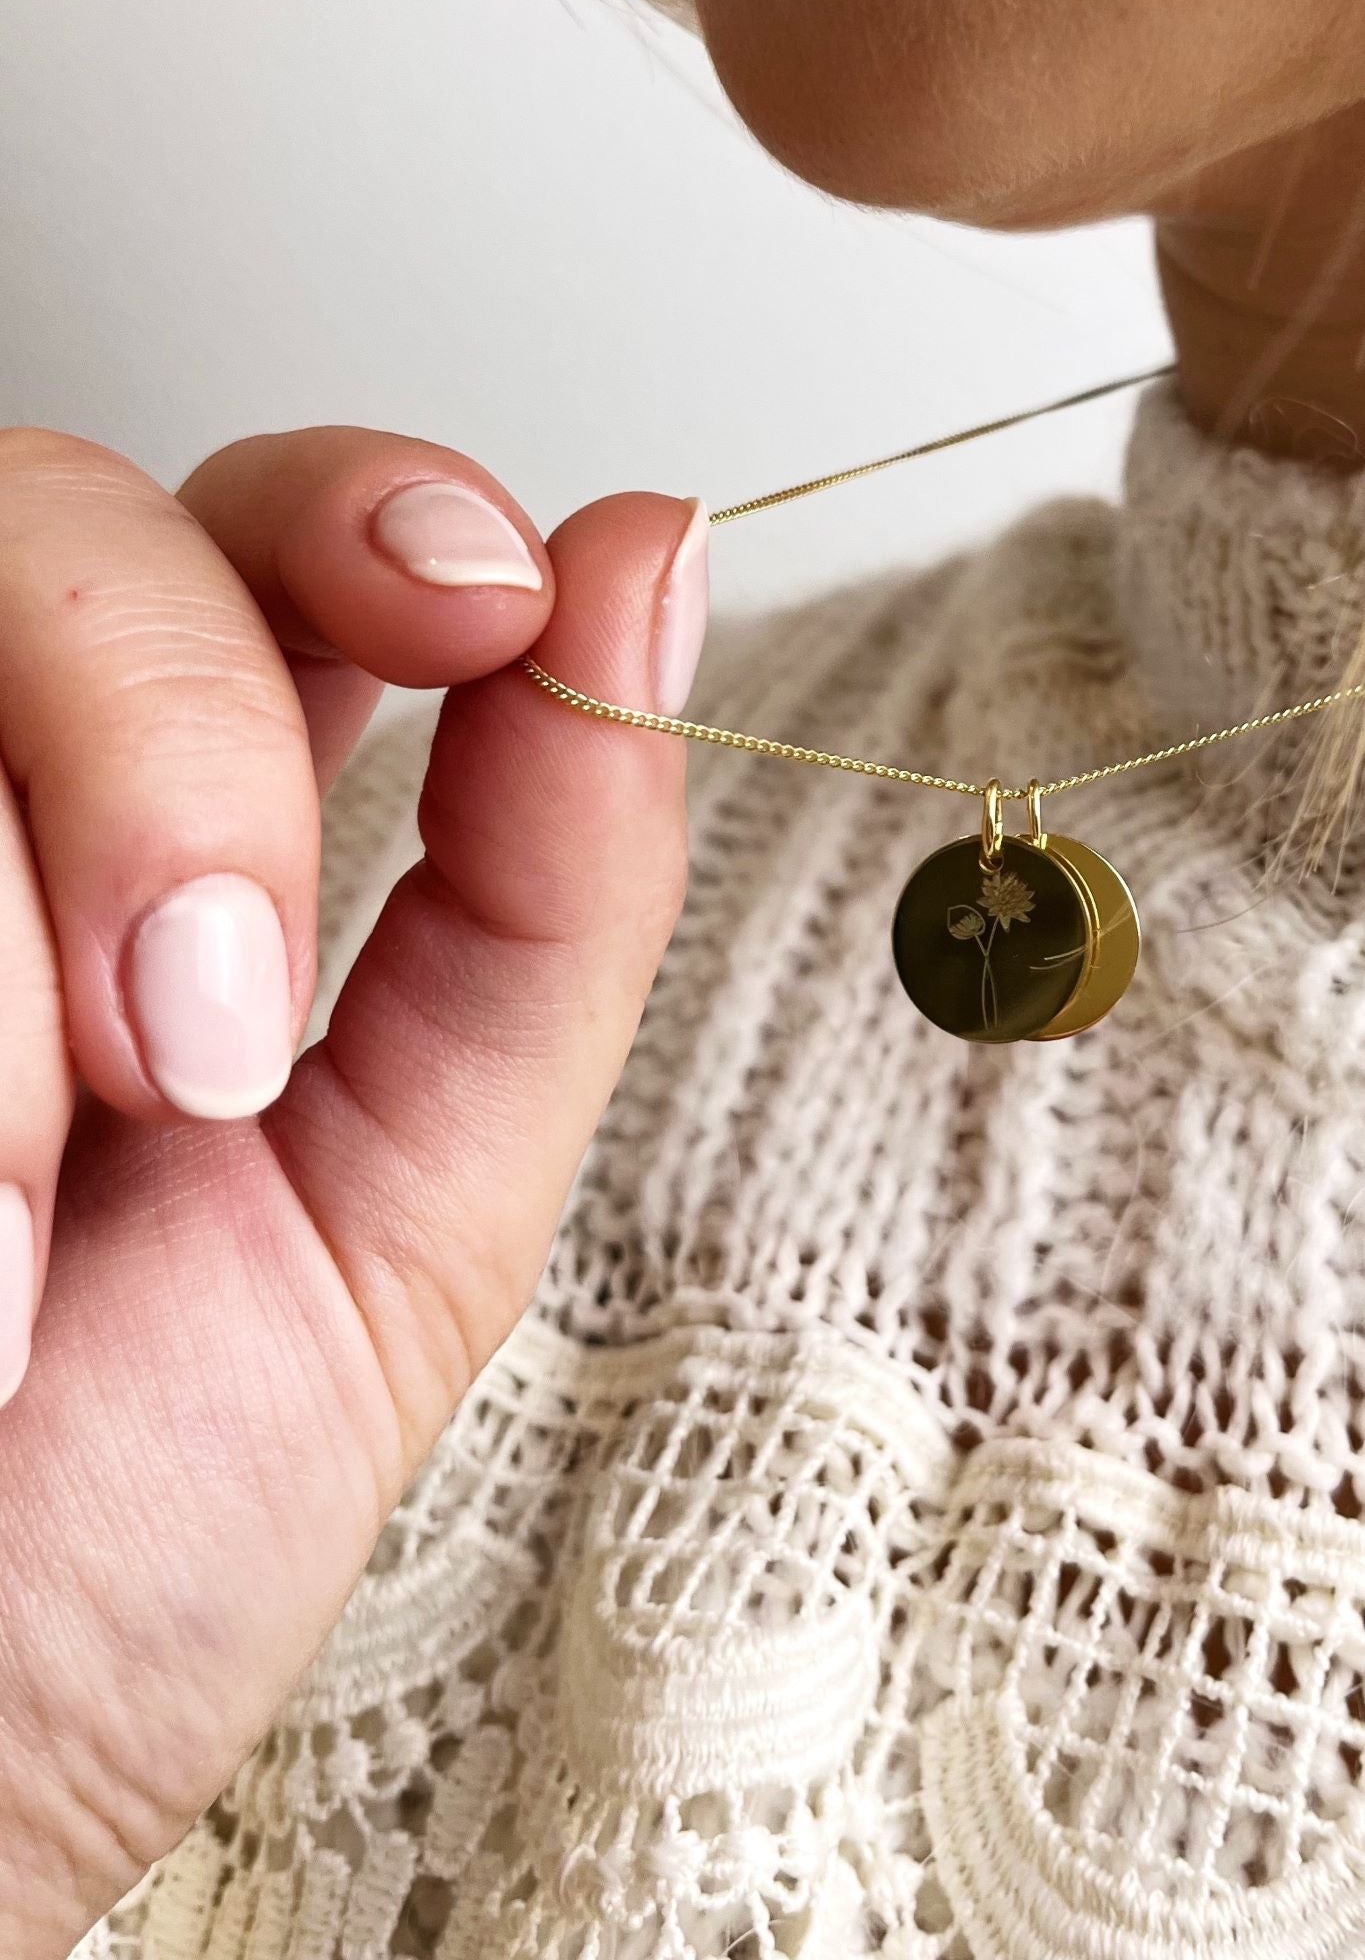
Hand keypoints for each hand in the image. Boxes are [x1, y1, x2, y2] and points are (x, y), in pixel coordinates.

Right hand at [0, 424, 706, 1953]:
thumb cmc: (127, 1535)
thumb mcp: (416, 1208)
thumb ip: (550, 892)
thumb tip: (649, 561)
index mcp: (187, 851)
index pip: (267, 534)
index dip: (367, 507)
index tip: (480, 598)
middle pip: (62, 527)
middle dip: (178, 757)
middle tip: (206, 1047)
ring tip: (20, 1253)